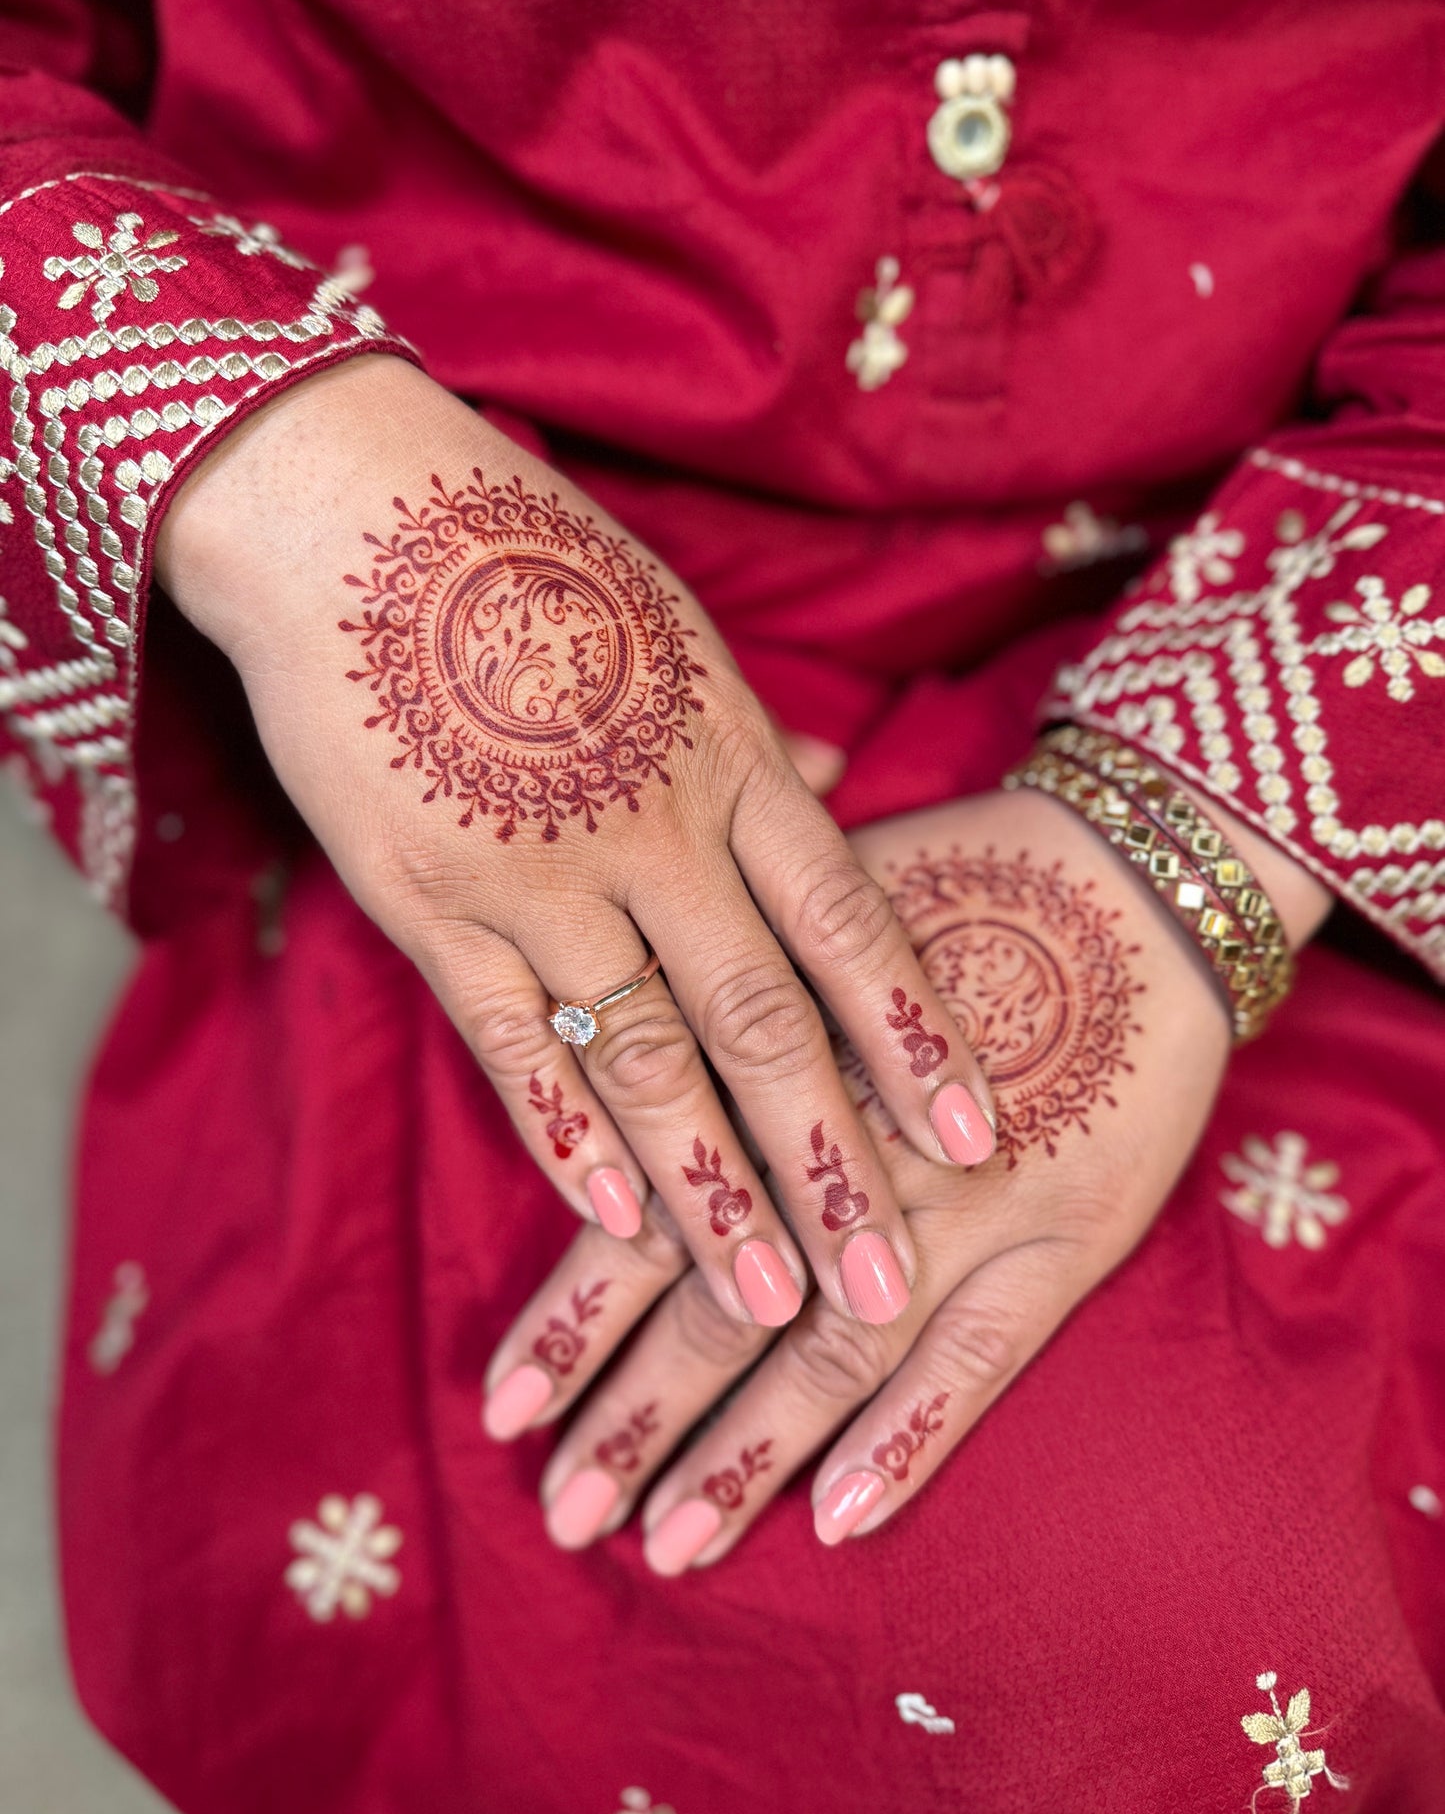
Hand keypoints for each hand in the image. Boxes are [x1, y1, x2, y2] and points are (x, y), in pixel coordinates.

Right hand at [156, 355, 993, 1336]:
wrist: (353, 512)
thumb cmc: (528, 560)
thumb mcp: (675, 630)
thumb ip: (754, 737)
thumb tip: (836, 784)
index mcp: (729, 756)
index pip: (849, 924)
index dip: (916, 1039)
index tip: (978, 1139)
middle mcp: (654, 827)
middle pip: (764, 1020)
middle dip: (833, 1161)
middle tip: (890, 1284)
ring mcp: (538, 870)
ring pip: (646, 1057)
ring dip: (715, 1188)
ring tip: (772, 1301)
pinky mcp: (429, 899)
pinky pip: (511, 1040)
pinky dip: (568, 1135)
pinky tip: (617, 1221)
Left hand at [482, 783, 1246, 1565]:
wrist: (1130, 871)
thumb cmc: (952, 879)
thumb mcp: (795, 913)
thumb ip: (707, 997)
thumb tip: (595, 1053)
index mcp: (767, 1068)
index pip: (646, 1222)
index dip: (570, 1321)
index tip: (498, 1410)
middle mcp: (847, 1148)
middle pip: (720, 1306)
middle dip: (634, 1415)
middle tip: (562, 1515)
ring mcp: (959, 1201)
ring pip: (829, 1354)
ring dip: (743, 1455)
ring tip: (665, 1544)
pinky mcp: (1062, 1232)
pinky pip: (977, 1360)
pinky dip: (907, 1443)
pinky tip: (836, 1523)